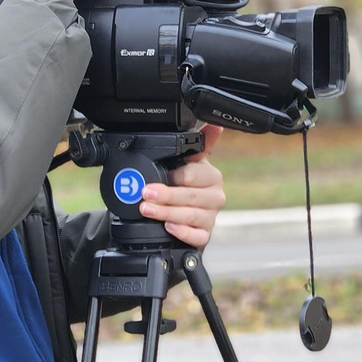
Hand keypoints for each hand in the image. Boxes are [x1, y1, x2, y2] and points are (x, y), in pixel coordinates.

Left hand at [138, 125, 225, 247]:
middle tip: (146, 194)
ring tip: (147, 210)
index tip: (155, 178)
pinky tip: (169, 228)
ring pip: (191, 217)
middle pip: (192, 197)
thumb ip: (198, 143)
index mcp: (211, 176)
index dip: (175, 176)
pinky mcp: (205, 235)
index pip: (195, 176)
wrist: (184, 210)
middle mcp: (215, 196)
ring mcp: (211, 217)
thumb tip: (215, 125)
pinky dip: (183, 232)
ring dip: (167, 213)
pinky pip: (197, 236)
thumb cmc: (185, 184)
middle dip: (167, 196)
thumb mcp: (189, 162)